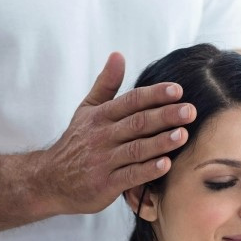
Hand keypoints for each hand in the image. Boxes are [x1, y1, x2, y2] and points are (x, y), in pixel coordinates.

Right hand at [42, 52, 195, 214]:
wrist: (51, 180)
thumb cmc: (76, 144)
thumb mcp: (86, 111)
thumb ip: (105, 85)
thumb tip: (118, 55)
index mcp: (100, 116)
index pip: (131, 101)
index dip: (154, 95)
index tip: (177, 90)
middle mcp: (101, 136)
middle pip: (137, 123)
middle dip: (165, 116)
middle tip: (190, 111)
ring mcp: (103, 161)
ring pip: (136, 149)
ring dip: (161, 142)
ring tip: (183, 134)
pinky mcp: (105, 185)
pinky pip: (130, 176)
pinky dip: (148, 170)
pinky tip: (166, 165)